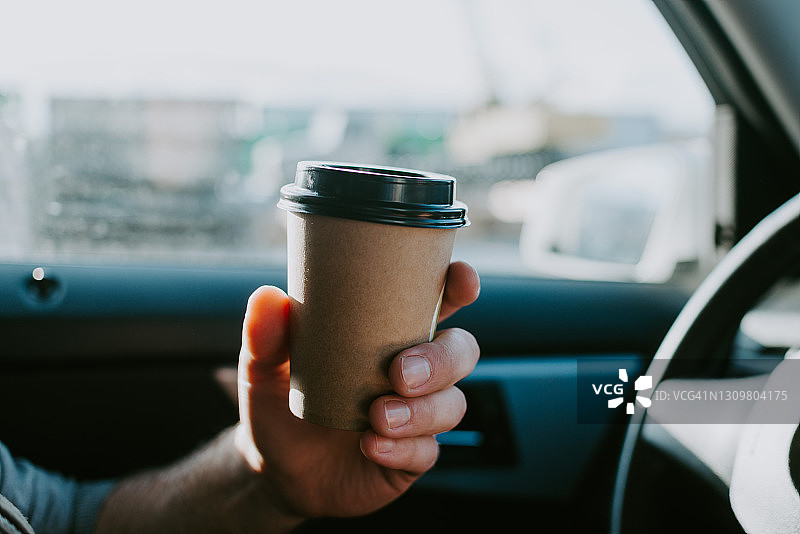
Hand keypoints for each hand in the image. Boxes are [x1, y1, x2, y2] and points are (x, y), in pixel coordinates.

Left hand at [235, 261, 479, 522]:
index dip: (458, 286)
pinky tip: (372, 446)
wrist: (277, 471)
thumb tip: (267, 296)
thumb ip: (265, 335)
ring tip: (378, 417)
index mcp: (389, 334)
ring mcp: (417, 415)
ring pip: (453, 404)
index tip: (460, 278)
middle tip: (399, 373)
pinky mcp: (411, 456)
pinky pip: (427, 451)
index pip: (438, 301)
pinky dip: (403, 448)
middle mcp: (414, 370)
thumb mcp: (263, 368)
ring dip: (422, 410)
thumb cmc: (281, 405)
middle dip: (441, 360)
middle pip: (461, 352)